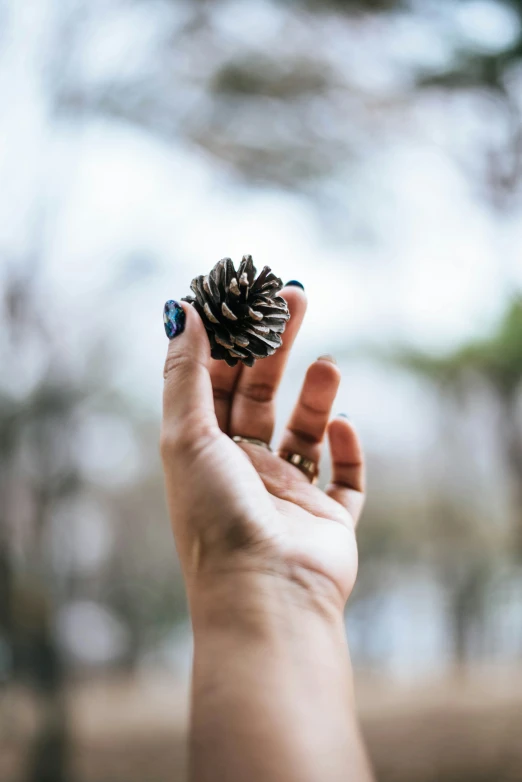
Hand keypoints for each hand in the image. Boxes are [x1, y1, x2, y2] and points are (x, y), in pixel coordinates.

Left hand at [161, 285, 364, 619]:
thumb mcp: (186, 436)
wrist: (266, 596)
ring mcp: (288, 495)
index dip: (230, 337)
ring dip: (315, 394)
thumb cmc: (217, 517)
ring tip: (327, 362)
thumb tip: (179, 310)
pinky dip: (347, 450)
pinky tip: (342, 425)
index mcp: (206, 453)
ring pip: (304, 431)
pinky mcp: (329, 520)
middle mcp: (244, 470)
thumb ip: (185, 374)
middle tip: (297, 296)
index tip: (247, 295)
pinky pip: (344, 479)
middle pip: (261, 393)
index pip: (217, 381)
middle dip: (277, 345)